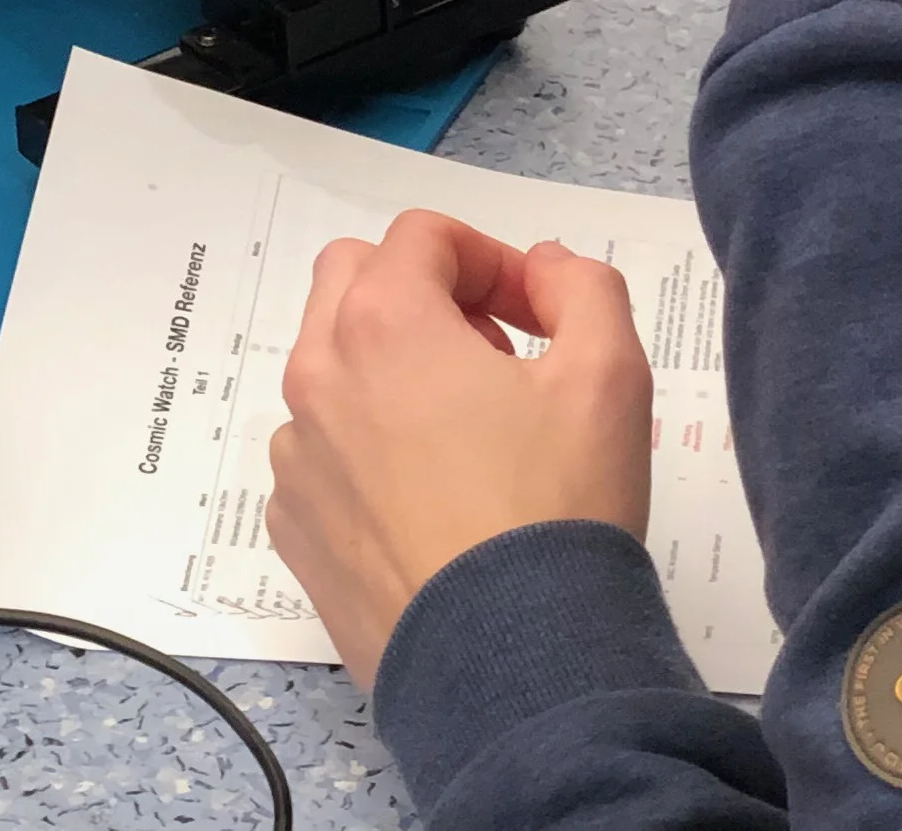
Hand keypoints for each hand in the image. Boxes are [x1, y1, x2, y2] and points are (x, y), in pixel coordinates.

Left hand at [263, 210, 652, 683]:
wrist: (512, 664)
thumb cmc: (557, 508)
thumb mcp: (608, 376)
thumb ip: (582, 288)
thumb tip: (545, 267)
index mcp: (382, 322)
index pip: (423, 236)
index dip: (491, 258)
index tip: (537, 315)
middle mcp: (317, 375)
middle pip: (354, 281)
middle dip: (425, 295)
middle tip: (494, 357)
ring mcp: (295, 455)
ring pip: (331, 370)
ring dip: (390, 373)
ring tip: (467, 438)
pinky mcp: (293, 526)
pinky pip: (319, 454)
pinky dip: (364, 451)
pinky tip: (430, 504)